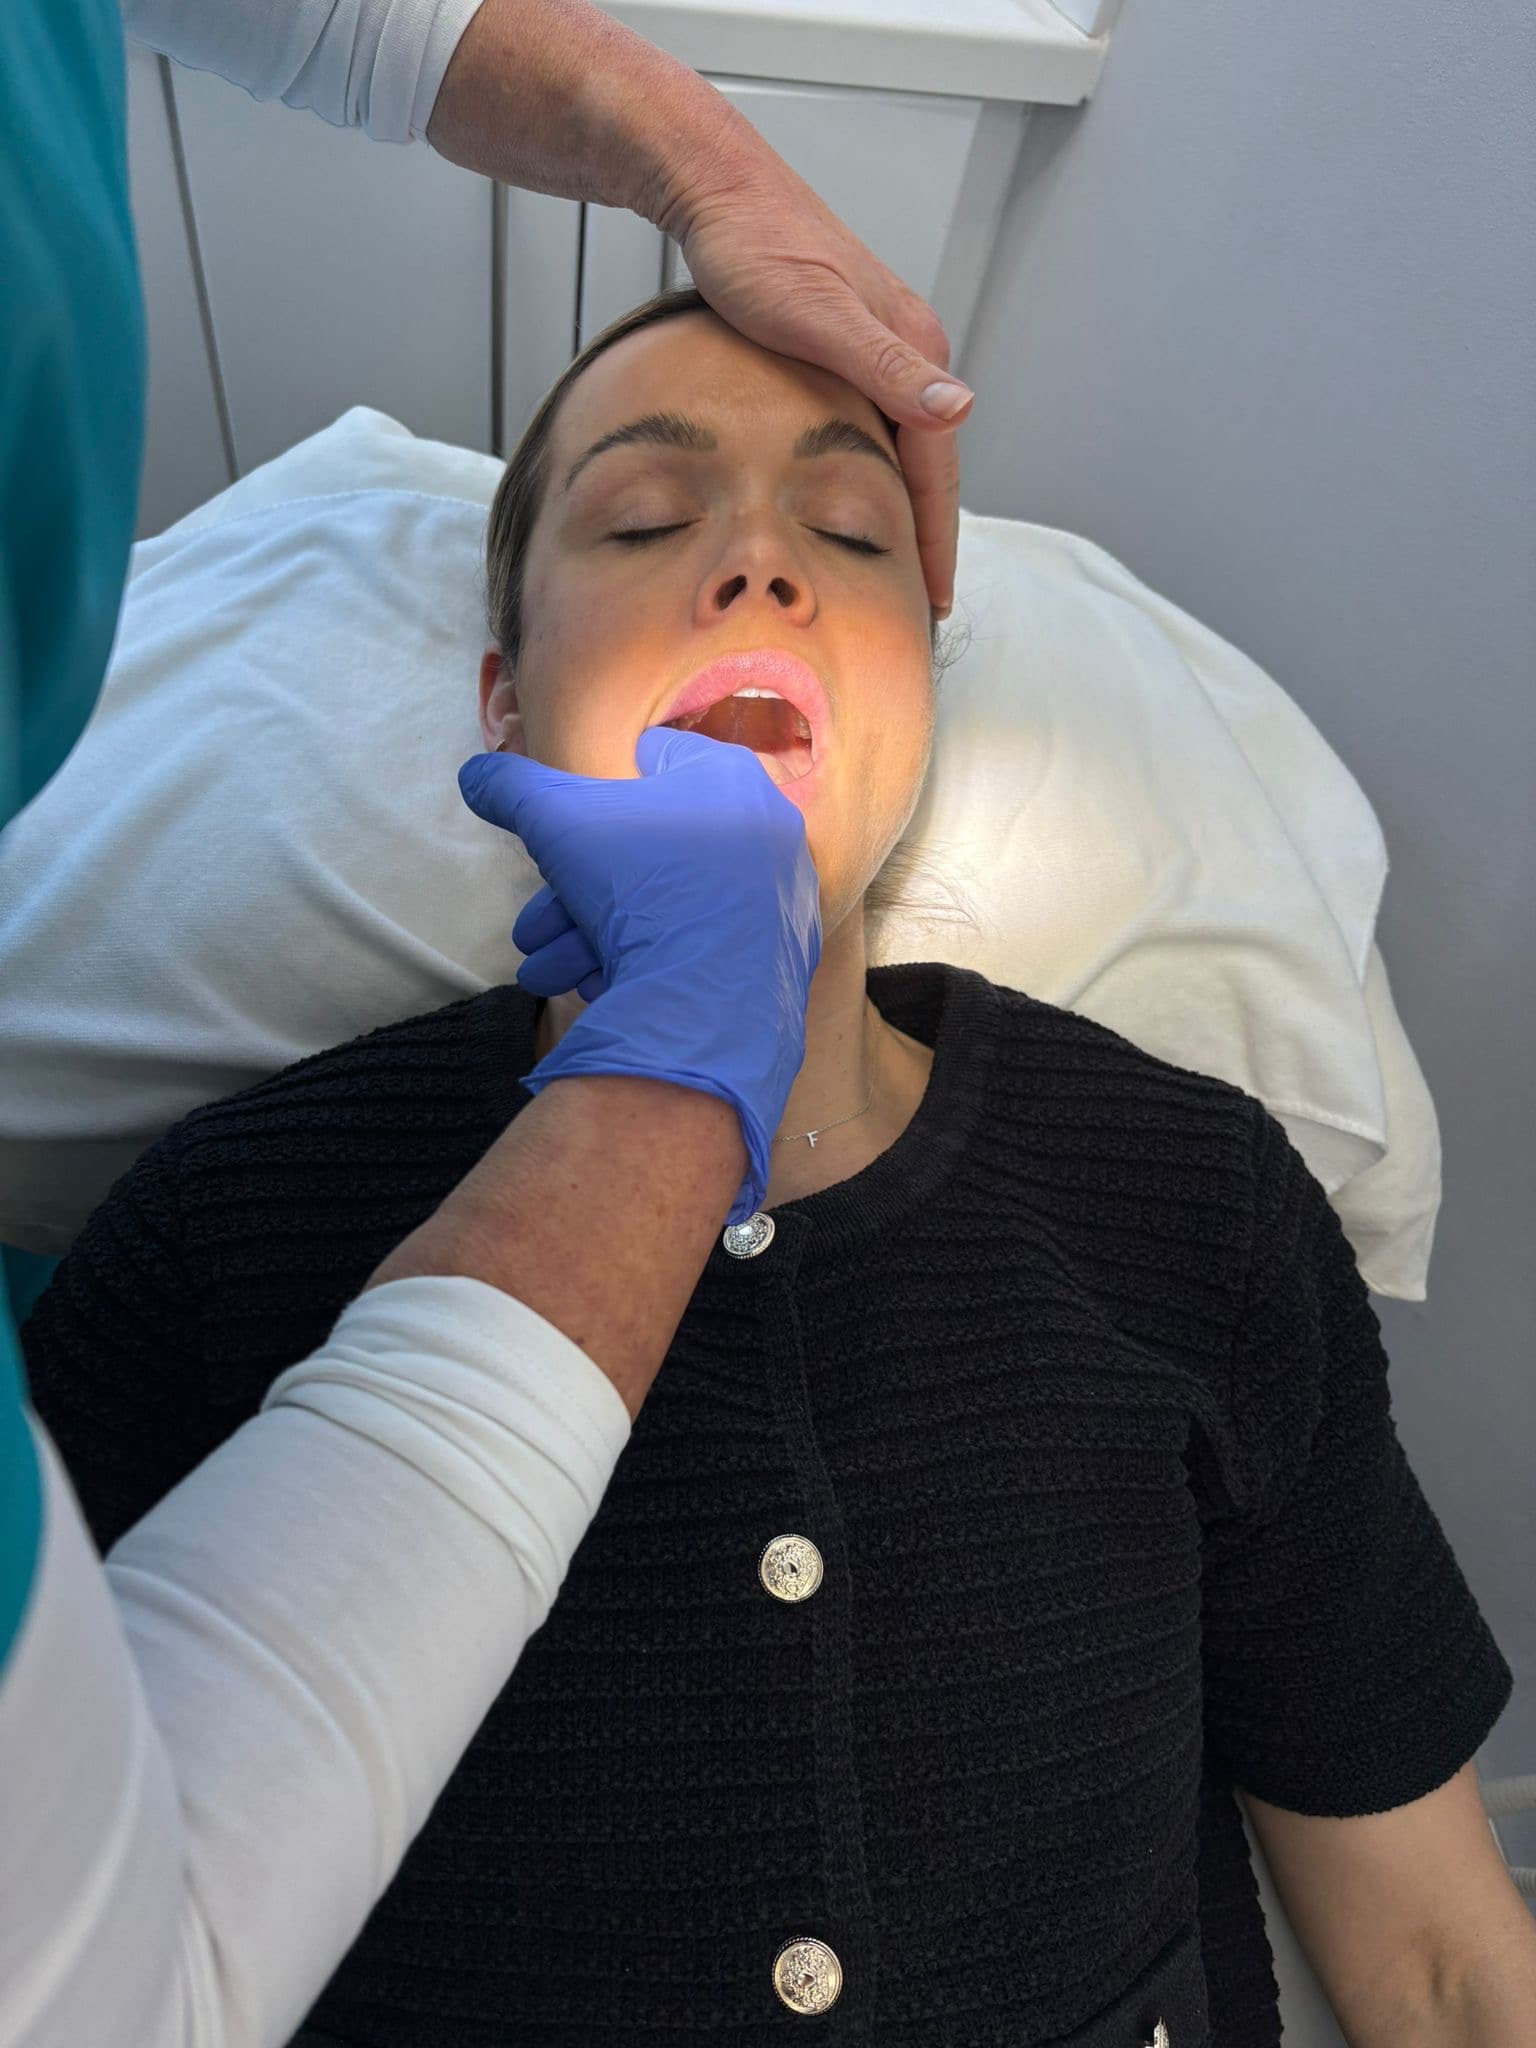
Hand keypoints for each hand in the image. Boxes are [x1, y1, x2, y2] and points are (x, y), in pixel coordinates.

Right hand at [459, 729, 822, 1224]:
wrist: (707, 999)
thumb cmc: (640, 885)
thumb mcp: (556, 821)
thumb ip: (513, 790)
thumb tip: (476, 775)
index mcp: (728, 777)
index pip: (650, 758)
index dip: (593, 795)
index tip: (564, 835)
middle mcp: (764, 831)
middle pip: (645, 851)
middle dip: (572, 897)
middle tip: (533, 933)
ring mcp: (777, 901)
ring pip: (663, 908)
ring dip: (591, 940)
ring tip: (549, 973)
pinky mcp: (776, 963)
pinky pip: (697, 951)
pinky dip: (645, 965)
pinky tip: (600, 989)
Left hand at [665, 140, 969, 617]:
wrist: (715, 192)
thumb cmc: (754, 252)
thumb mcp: (819, 317)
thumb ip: (887, 367)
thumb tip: (959, 408)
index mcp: (913, 349)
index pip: (939, 470)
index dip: (936, 541)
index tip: (934, 600)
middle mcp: (906, 348)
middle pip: (929, 462)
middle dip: (929, 535)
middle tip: (922, 601)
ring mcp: (876, 344)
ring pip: (904, 444)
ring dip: (905, 507)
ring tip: (896, 565)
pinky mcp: (844, 341)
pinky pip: (875, 423)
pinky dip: (875, 470)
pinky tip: (855, 497)